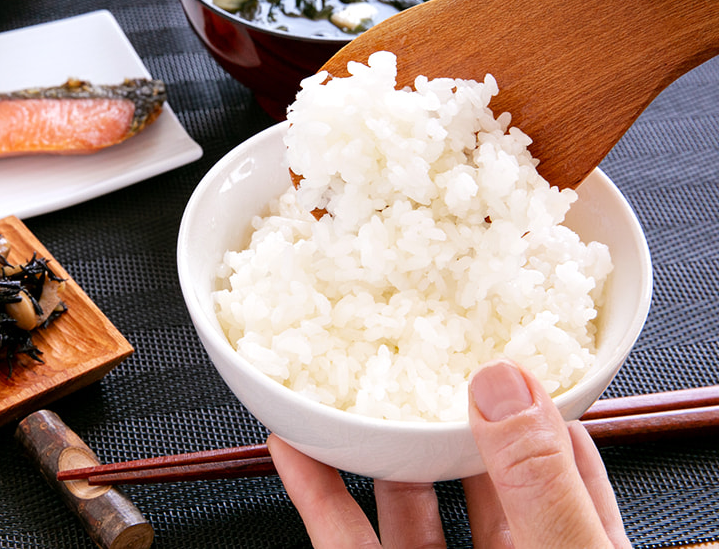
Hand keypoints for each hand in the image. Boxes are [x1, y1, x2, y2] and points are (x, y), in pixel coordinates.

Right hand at [267, 359, 631, 547]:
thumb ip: (540, 485)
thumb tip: (508, 386)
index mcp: (573, 545)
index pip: (555, 449)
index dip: (524, 393)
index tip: (490, 340)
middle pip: (468, 464)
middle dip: (434, 409)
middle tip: (405, 353)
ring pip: (402, 498)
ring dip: (367, 444)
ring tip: (340, 387)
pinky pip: (346, 537)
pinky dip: (317, 492)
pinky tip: (295, 451)